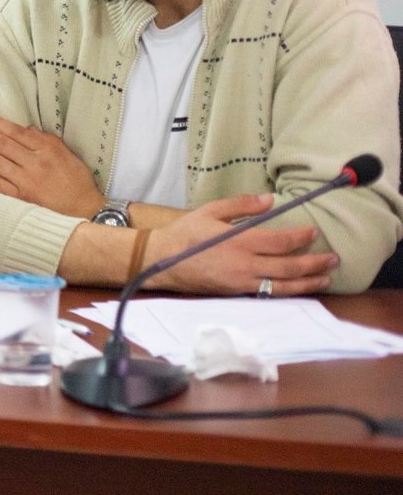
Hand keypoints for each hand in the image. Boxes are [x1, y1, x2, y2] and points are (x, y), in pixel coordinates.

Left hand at [0, 113, 102, 218]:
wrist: (86, 212)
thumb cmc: (77, 183)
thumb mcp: (68, 155)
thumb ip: (47, 141)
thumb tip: (26, 129)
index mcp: (48, 150)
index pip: (17, 132)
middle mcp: (36, 164)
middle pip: (2, 145)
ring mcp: (28, 182)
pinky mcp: (23, 199)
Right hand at [146, 193, 336, 295]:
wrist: (161, 261)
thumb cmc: (185, 233)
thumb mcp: (209, 211)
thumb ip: (240, 205)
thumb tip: (269, 200)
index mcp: (239, 241)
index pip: (281, 241)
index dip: (302, 237)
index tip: (314, 232)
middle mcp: (245, 264)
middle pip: (290, 267)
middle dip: (315, 263)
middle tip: (333, 258)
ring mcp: (242, 282)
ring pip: (284, 285)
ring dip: (308, 282)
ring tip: (325, 278)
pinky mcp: (237, 293)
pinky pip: (269, 293)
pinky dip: (288, 291)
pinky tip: (298, 287)